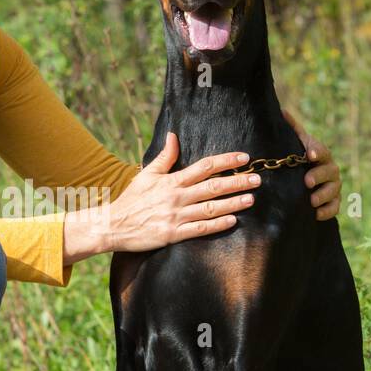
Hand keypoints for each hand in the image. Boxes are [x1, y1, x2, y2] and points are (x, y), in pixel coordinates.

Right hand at [97, 132, 259, 254]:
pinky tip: (232, 221)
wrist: (113, 224)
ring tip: (250, 199)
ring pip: (210, 208)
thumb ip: (165, 157)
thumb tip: (173, 135)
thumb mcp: (147, 174)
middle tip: (257, 179)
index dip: (226, 161)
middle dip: (237, 182)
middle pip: (213, 187)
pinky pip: (200, 229)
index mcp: (172, 181)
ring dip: (232, 203)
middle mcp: (176, 197)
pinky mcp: (173, 234)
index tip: (243, 158)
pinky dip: (217, 225)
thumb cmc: (132, 199)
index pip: (204, 167)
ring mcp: (176, 216)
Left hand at [282, 109, 340, 220]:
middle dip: (319, 176)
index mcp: (320, 155)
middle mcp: (330, 170)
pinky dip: (327, 211)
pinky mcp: (332, 203)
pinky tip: (316, 214)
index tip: (309, 155)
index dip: (317, 151)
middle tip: (307, 181)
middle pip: (330, 171)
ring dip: (323, 195)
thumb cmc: (299, 160)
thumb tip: (282, 110)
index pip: (322, 150)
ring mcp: (333, 187)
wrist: (305, 182)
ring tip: (311, 200)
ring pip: (334, 190)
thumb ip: (292, 129)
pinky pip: (334, 208)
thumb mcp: (295, 144)